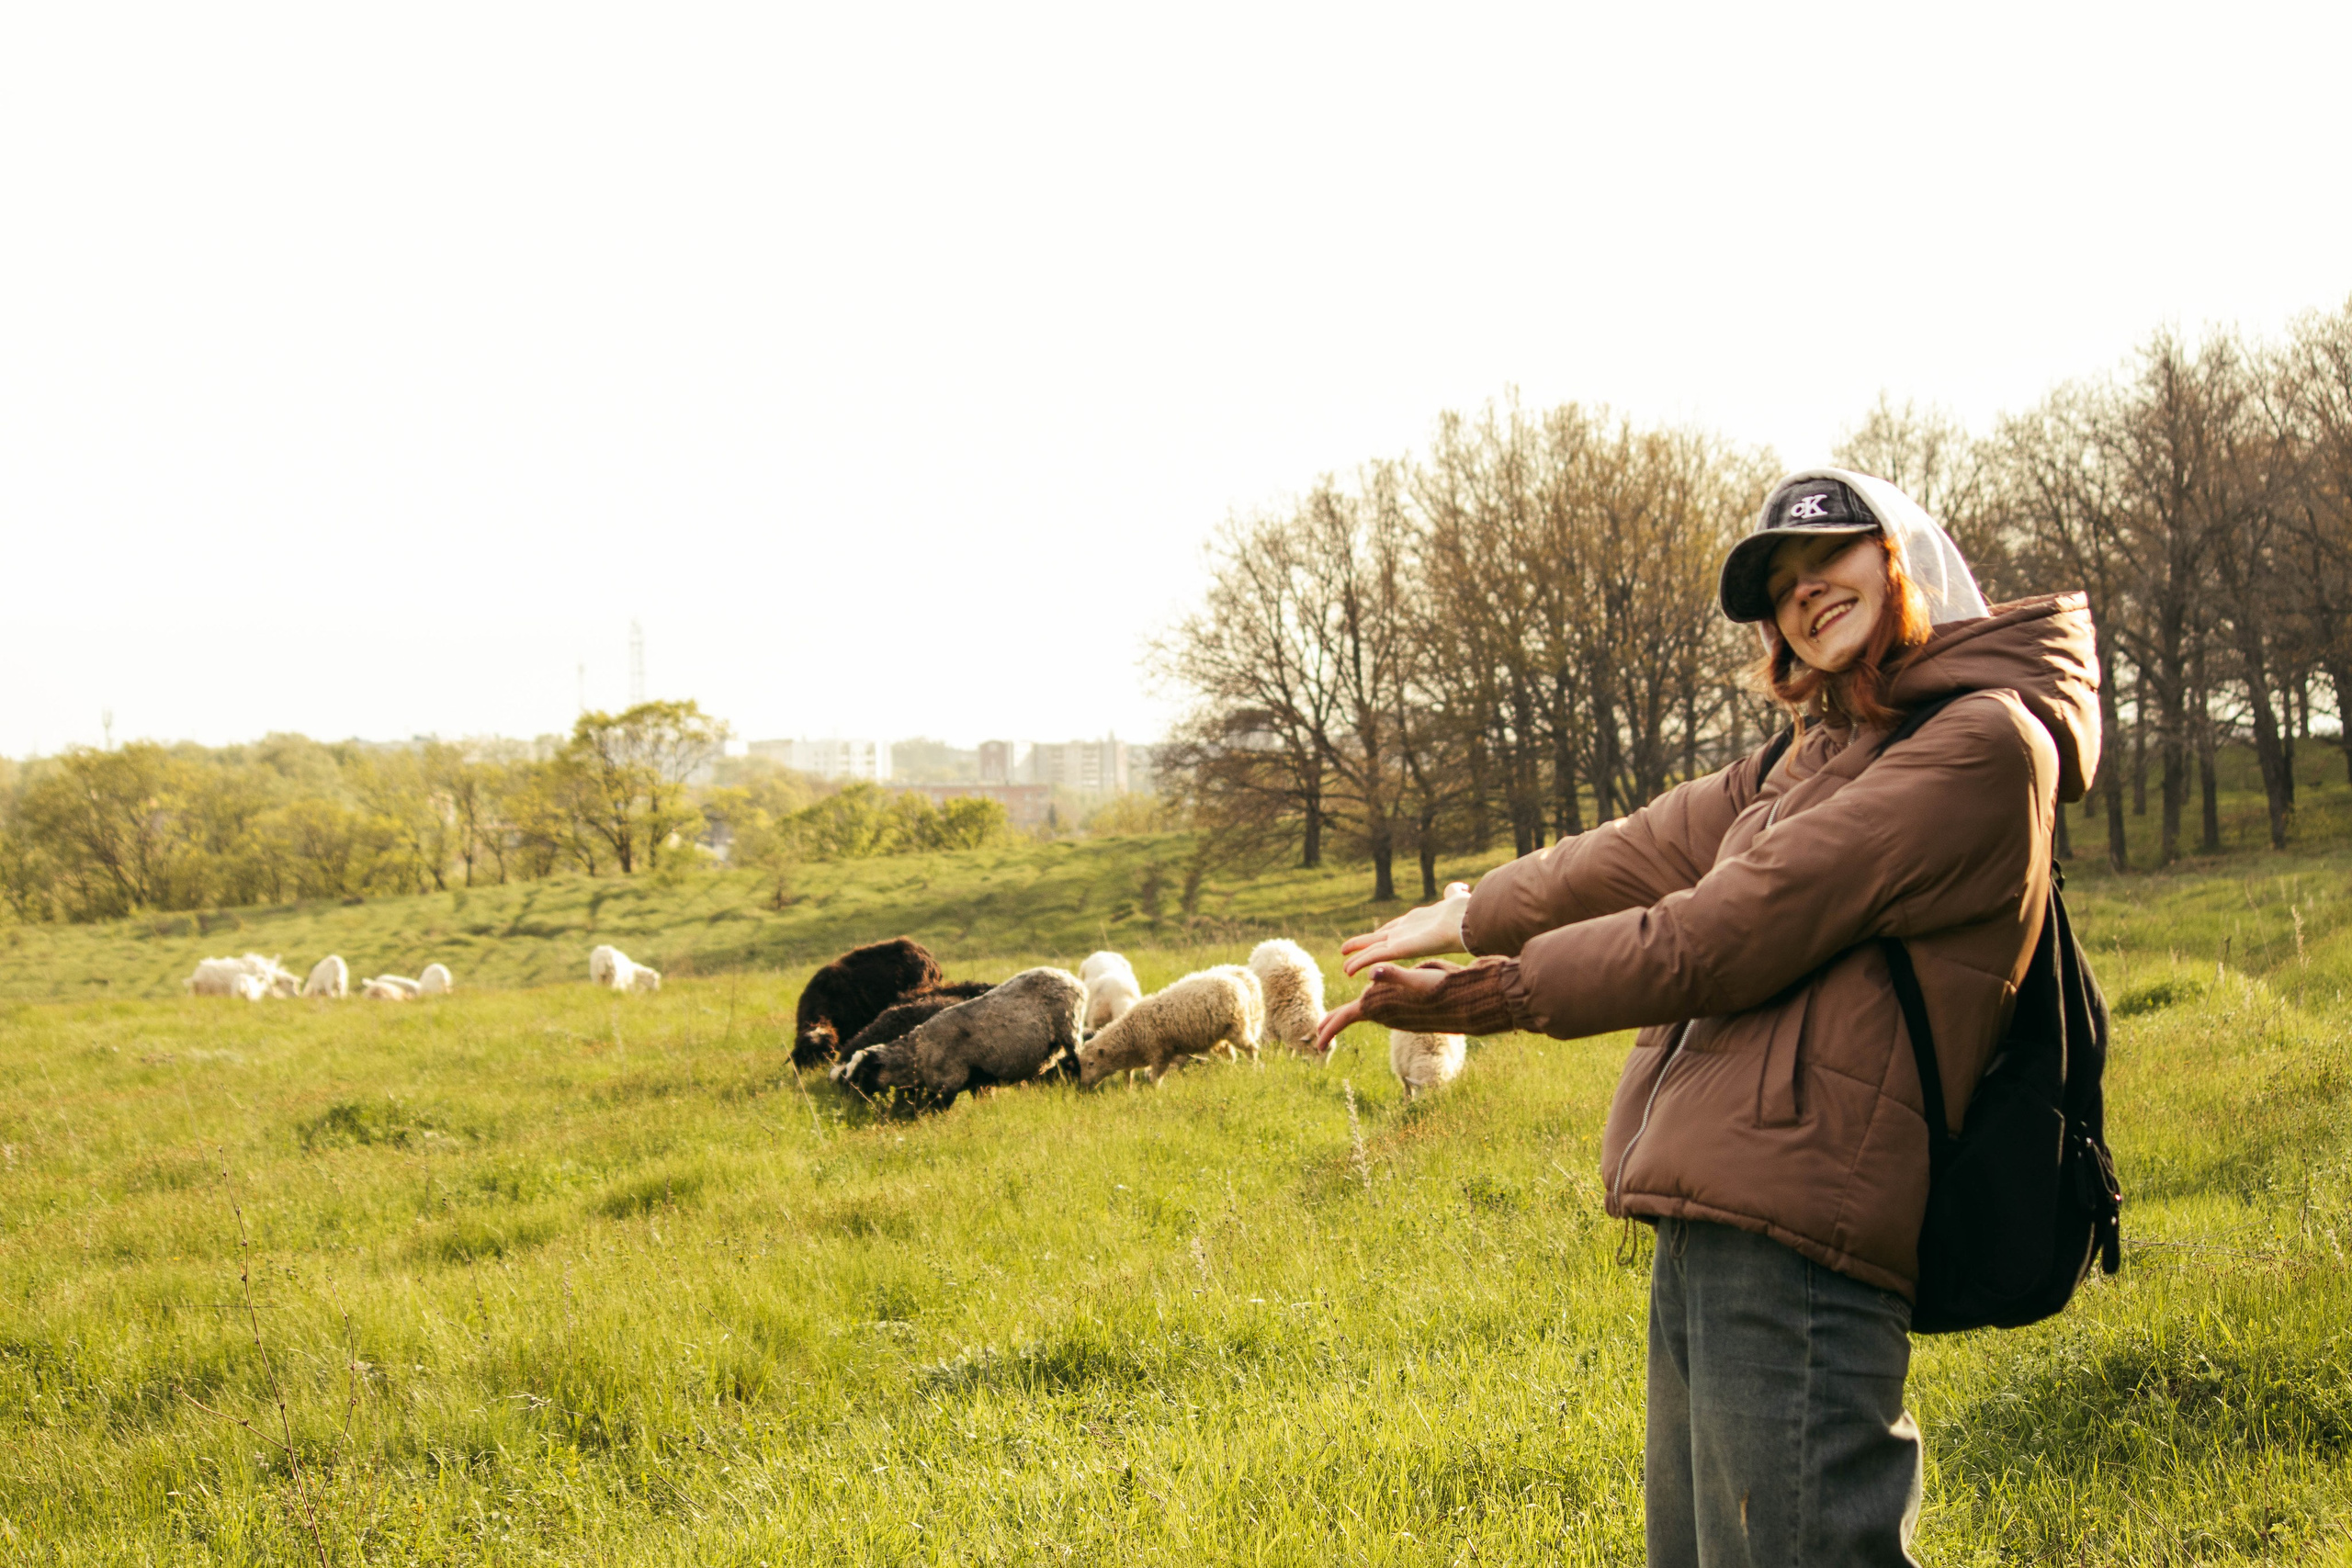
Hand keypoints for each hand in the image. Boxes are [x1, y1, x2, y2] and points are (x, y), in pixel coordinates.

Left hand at [1311, 963, 1445, 1053]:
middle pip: (1352, 1018)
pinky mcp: (1406, 1012)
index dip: (1330, 1028)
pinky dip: (1367, 1008)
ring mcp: (1396, 1015)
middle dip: (1334, 1023)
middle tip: (1317, 1033)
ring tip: (1336, 1017)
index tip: (1317, 1044)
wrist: (1467, 1002)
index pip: (1347, 1017)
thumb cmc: (1443, 990)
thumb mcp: (1417, 978)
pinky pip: (1380, 1010)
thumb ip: (1394, 975)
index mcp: (1382, 1007)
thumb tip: (1373, 971)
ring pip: (1366, 1013)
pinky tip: (1371, 1003)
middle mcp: (1387, 1014)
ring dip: (1350, 1015)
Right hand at [1338, 882, 1470, 975]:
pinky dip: (1360, 962)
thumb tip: (1459, 887)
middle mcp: (1406, 934)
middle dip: (1363, 948)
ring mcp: (1402, 943)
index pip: (1393, 929)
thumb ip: (1453, 894)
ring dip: (1358, 959)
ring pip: (1374, 951)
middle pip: (1378, 941)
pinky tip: (1348, 969)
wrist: (1467, 924)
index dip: (1382, 934)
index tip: (1373, 938)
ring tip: (1345, 969)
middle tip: (1347, 954)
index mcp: (1415, 922)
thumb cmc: (1462, 913)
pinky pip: (1374, 956)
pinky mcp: (1400, 950)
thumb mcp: (1453, 900)